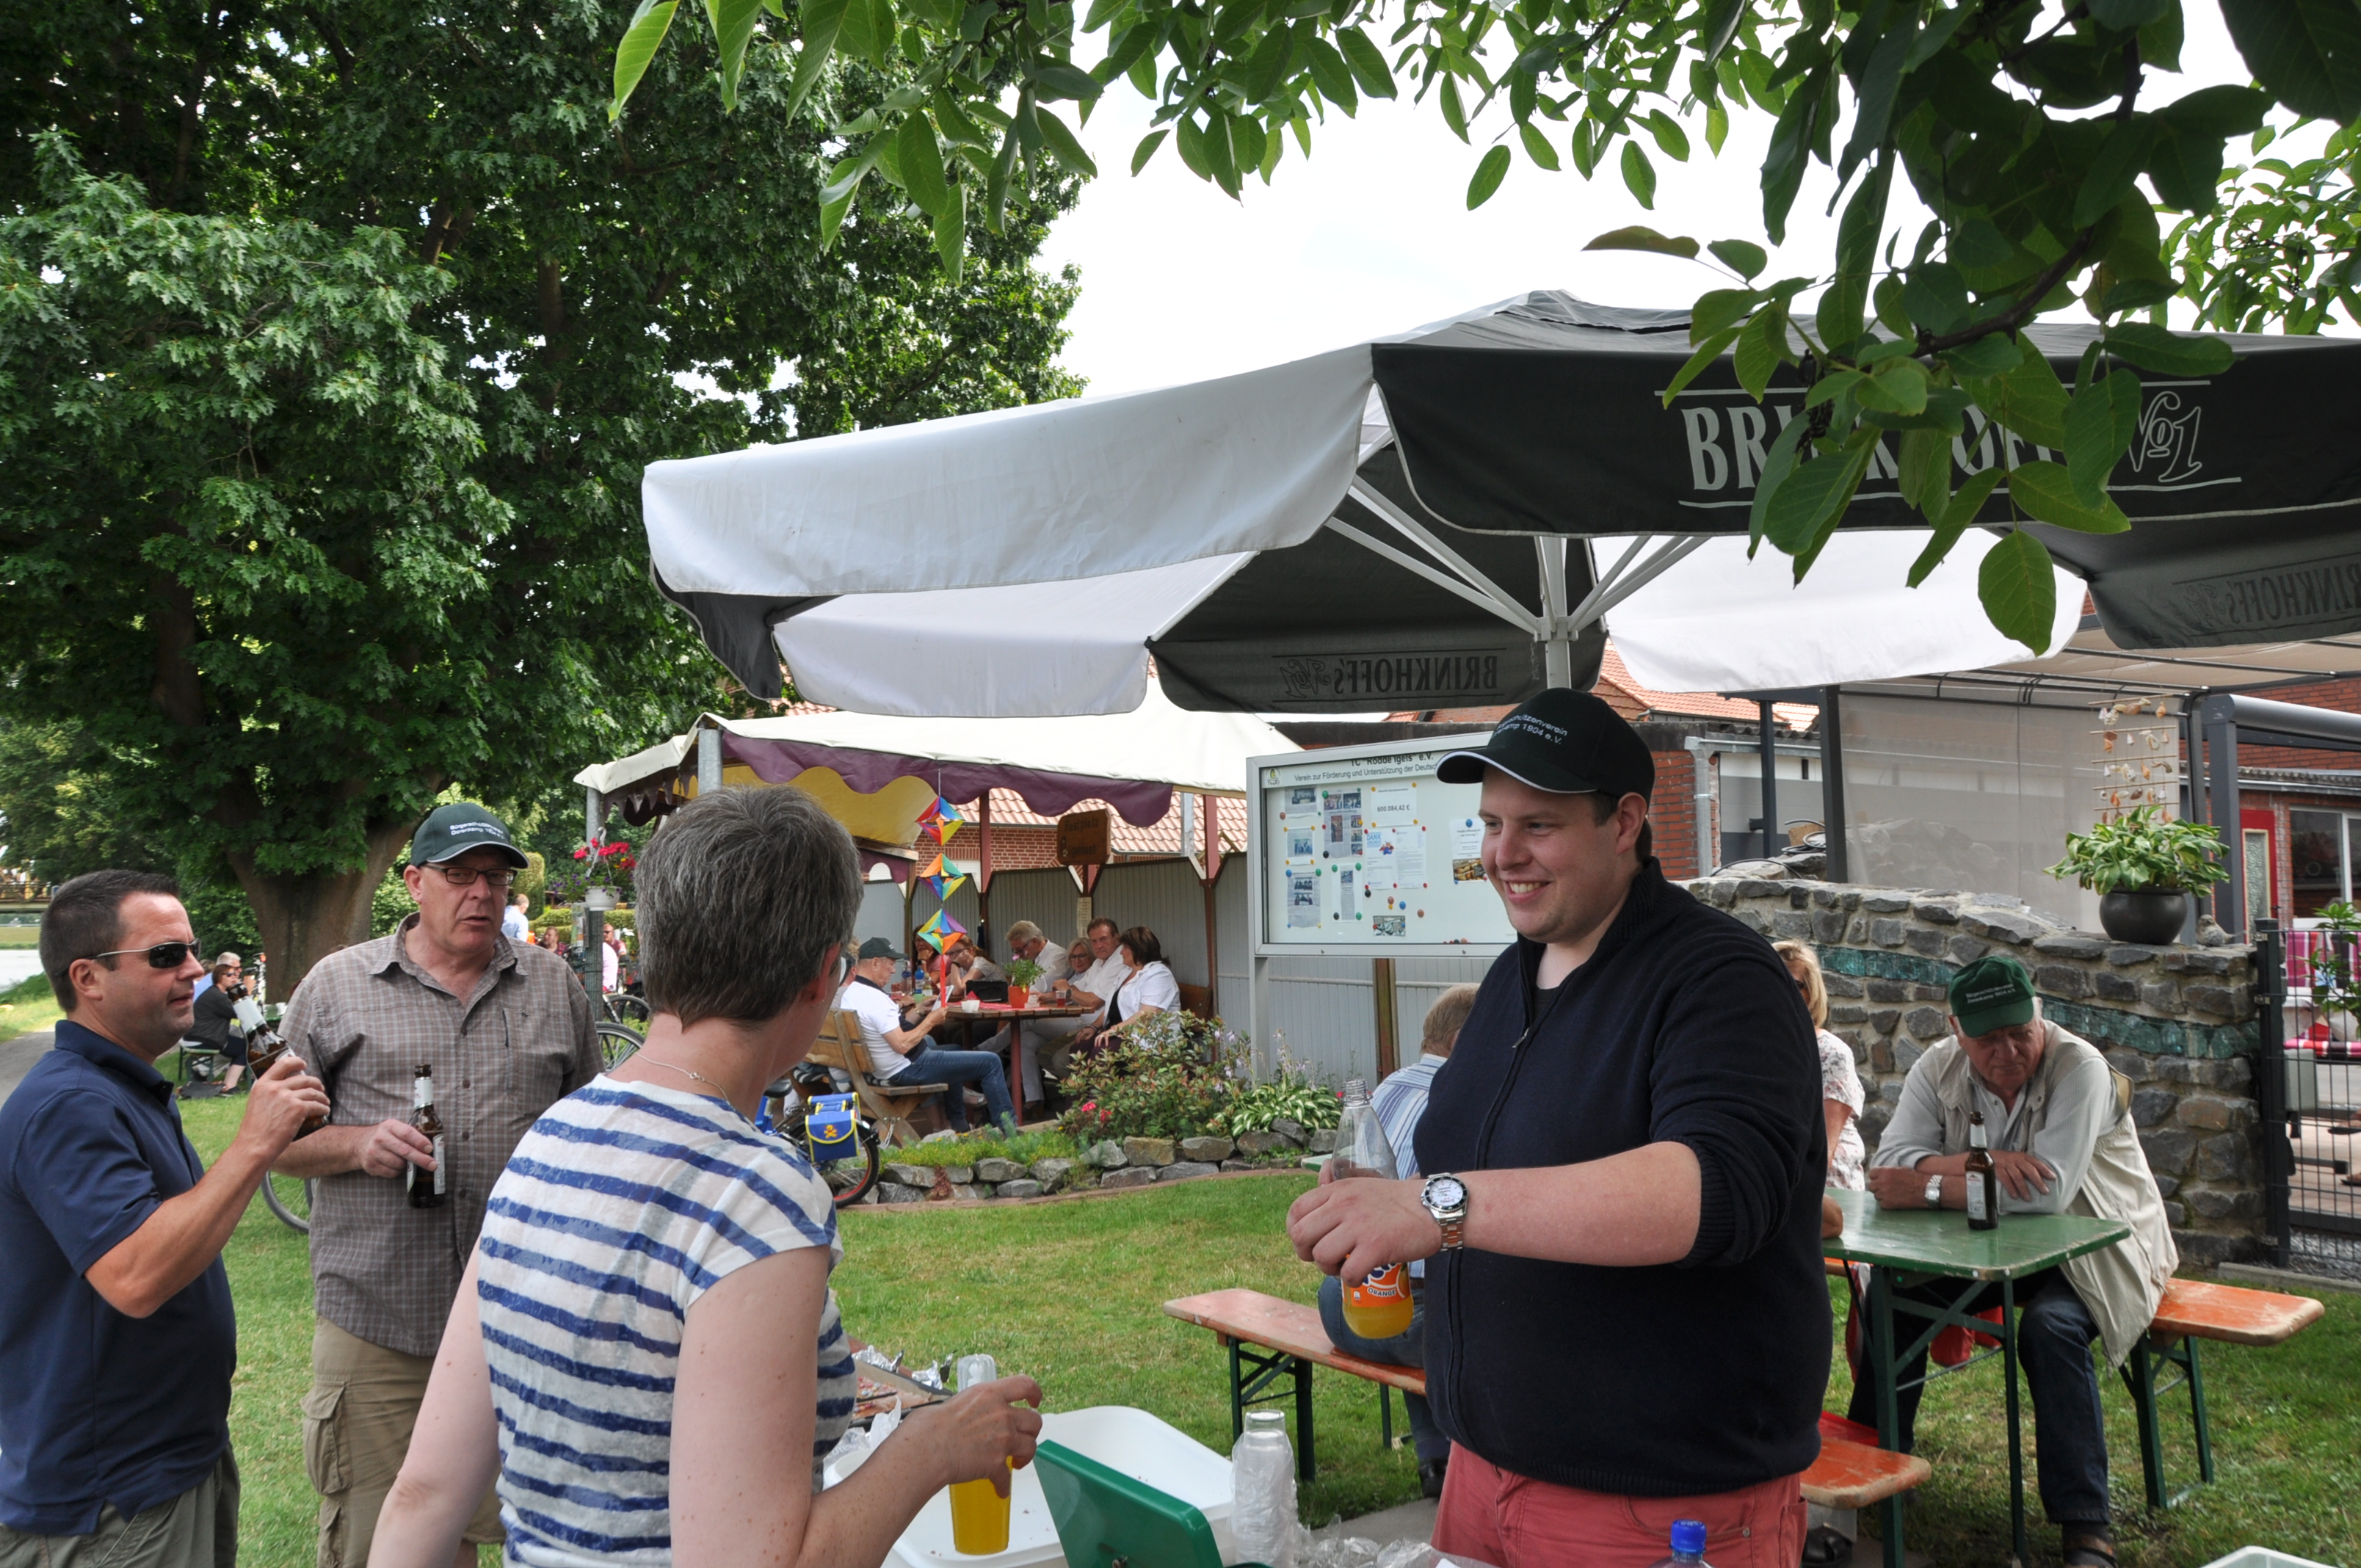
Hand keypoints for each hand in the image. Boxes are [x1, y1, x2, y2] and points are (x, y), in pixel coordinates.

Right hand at [237, 1052, 329, 1154]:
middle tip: (319, 1088)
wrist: (254, 1146)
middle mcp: (275, 1088)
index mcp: (262, 1085)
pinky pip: (316, 1105)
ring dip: (321, 1096)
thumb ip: (270, 1094)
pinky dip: (323, 1108)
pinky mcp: (298, 1109)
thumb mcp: (257, 1103)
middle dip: (315, 1083)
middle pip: (303, 1078)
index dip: (296, 1062)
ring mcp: (287, 1097)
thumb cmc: (255, 1131)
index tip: (304, 1064)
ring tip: (324, 1101)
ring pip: (312, 1091)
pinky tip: (325, 1111)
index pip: (282, 1064)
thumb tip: (286, 1090)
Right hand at [358, 1116, 436, 1178]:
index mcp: (390, 1126)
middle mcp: (380, 1138)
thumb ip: (410, 1134)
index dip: (420, 1141)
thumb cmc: (384, 1136)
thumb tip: (432, 1147)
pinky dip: (397, 1171)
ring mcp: (374, 1152)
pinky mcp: (370, 1165)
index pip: (407, 1133)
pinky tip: (394, 1165)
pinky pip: (391, 1172)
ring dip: (407, 1165)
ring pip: (398, 1164)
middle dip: (421, 1159)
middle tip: (433, 1165)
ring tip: (405, 1161)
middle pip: (405, 1151)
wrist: (359, 1144)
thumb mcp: (395, 1128)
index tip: (430, 1149)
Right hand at [922, 1376, 1043, 1494]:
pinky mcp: (996, 1464)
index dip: (1035, 1392)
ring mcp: (1003, 1439)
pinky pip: (1007, 1477)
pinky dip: (1003, 1485)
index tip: (1035, 1400)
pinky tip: (999, 1489)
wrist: (925, 1449)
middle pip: (1034, 1421)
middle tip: (1023, 1437)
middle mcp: (1002, 1414)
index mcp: (990, 1394)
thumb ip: (973, 1407)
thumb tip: (967, 1415)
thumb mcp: (955, 1401)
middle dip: (1031, 1431)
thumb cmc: (929, 1426)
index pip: (1024, 1384)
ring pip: (1031, 1447)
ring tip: (1016, 1462)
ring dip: (1025, 1456)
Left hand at [1287, 1176, 1439, 1285]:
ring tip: (1345, 1267)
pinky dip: (1351, 1280)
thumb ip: (1337, 1187)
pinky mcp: (1375, 1246)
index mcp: (1338, 1190)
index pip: (1296, 1211)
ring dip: (1329, 1269)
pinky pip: (1347, 1273)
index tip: (1309, 1242)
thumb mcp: (1362, 1185)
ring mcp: (1359, 1226)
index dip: (1296, 1232)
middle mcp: (1343, 1205)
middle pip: (1301, 1235)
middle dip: (1307, 1254)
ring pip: (1320, 1256)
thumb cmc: (1398, 1201)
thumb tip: (1320, 1173)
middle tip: (1326, 1258)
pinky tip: (1361, 1275)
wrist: (1434, 1207)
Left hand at [1865, 1166, 1929, 1208]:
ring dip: (1882, 1196)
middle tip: (1885, 1189)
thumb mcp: (1900, 1170)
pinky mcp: (1888, 1204)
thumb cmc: (1915, 1179)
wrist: (1925, 1190)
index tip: (1879, 1180)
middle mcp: (1882, 1182)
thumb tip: (1879, 1175)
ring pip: (1876, 1196)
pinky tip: (1894, 1200)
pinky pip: (1882, 1204)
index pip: (1871, 1174)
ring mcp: (1885, 1194)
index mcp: (1885, 1172)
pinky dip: (1886, 1203)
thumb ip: (1887, 1172)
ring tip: (1892, 1195)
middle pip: (1871, 1186)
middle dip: (1877, 1187)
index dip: (1875, 1177)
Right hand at [1992, 1150, 2054, 1200]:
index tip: (2053, 1178)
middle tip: (2045, 1191)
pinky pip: (2005, 1180)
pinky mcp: (1997, 1169)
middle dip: (2038, 1181)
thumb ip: (2026, 1167)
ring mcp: (2006, 1164)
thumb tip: (2041, 1179)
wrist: (1985, 1156)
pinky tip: (2015, 1196)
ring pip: (2018, 1176)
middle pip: (2029, 1170)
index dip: (2045, 1170)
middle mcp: (2016, 1159)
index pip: (2036, 1162)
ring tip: (2028, 1198)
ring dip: (2024, 1188)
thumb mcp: (2017, 1160)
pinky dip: (2011, 1188)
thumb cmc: (2005, 1161)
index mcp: (2022, 1157)